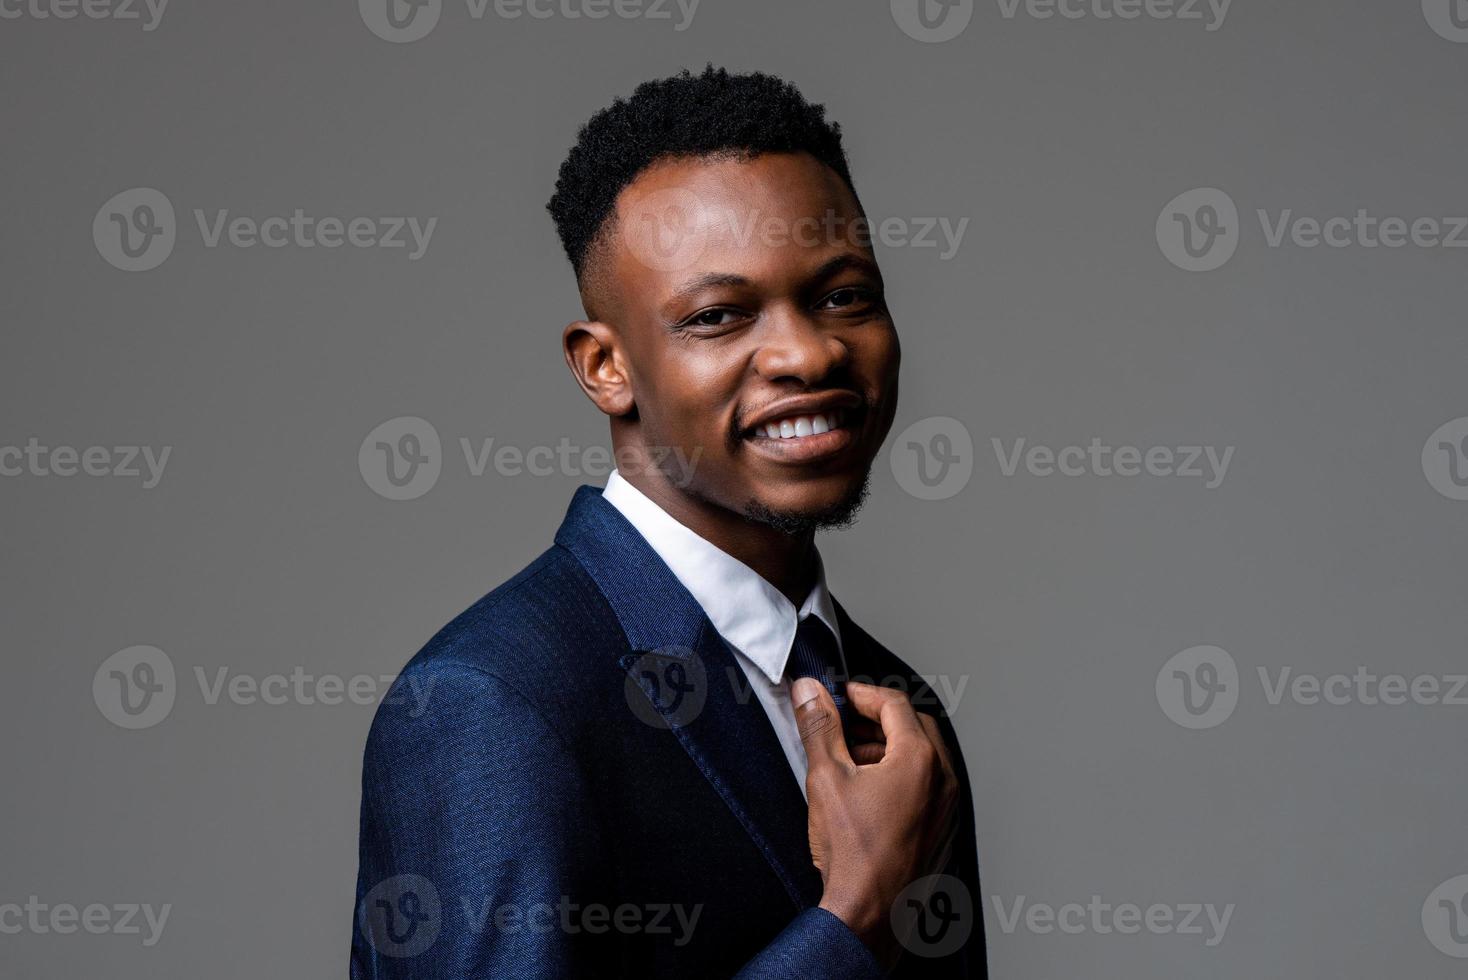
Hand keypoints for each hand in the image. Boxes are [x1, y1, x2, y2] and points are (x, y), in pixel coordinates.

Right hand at [793, 678, 958, 965]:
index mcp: (920, 759)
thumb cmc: (854, 854)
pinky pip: (928, 784)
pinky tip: (868, 791)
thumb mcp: (826, 778)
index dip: (861, 694)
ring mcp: (948, 806)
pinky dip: (901, 774)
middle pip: (914, 725)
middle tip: (844, 722)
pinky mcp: (943, 828)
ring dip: (888, 746)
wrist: (869, 914)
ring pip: (923, 755)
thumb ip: (820, 727)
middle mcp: (943, 779)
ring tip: (850, 758)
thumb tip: (810, 693)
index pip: (895, 703)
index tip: (837, 697)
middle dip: (876, 718)